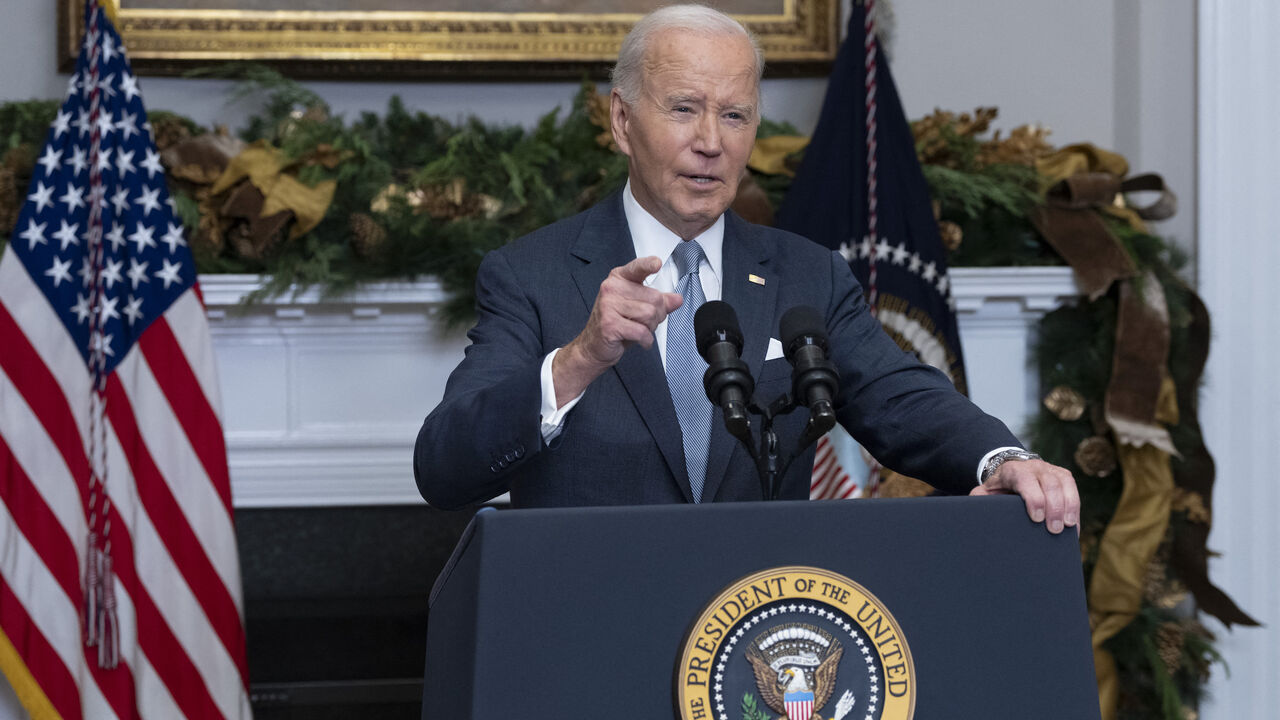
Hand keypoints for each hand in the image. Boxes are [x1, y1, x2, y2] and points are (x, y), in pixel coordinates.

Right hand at [552, 255, 681, 405]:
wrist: (593, 345)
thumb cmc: (615, 323)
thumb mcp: (638, 308)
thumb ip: (658, 302)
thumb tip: (677, 299)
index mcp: (619, 279)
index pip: (637, 268)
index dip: (648, 265)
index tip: (657, 263)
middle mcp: (612, 288)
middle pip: (654, 298)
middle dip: (658, 314)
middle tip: (646, 322)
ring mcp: (608, 305)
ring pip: (649, 314)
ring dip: (651, 327)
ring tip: (640, 330)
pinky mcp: (610, 324)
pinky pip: (641, 331)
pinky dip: (646, 340)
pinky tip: (640, 340)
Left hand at [970, 459, 1079, 533]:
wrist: (1012, 471)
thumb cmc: (998, 488)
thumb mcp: (985, 492)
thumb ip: (979, 500)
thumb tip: (976, 512)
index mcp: (1013, 470)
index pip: (1026, 480)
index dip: (1034, 498)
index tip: (1036, 518)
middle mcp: (1035, 467)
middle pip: (1050, 484)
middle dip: (1054, 508)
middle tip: (1053, 530)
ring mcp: (1051, 470)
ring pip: (1065, 484)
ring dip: (1069, 507)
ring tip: (1068, 528)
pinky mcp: (1064, 476)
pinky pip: (1074, 490)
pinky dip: (1075, 509)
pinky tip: (1073, 526)